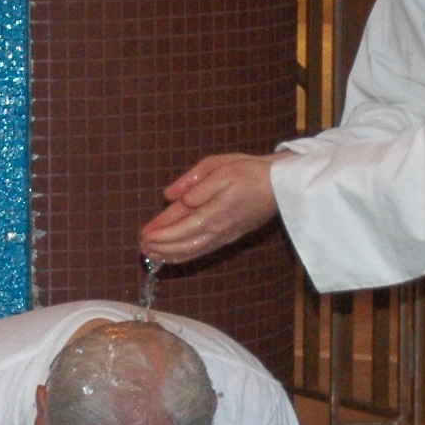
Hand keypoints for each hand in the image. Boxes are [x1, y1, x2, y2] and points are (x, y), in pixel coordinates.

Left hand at [141, 152, 280, 263]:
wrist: (282, 185)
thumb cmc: (249, 171)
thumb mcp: (218, 167)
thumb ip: (192, 183)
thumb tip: (170, 197)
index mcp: (214, 211)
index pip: (180, 228)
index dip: (160, 233)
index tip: (143, 235)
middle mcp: (219, 229)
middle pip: (184, 244)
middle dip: (161, 247)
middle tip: (142, 247)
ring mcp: (225, 236)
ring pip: (193, 251)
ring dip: (171, 255)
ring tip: (152, 254)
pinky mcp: (230, 237)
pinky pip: (203, 251)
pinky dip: (186, 255)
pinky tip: (175, 256)